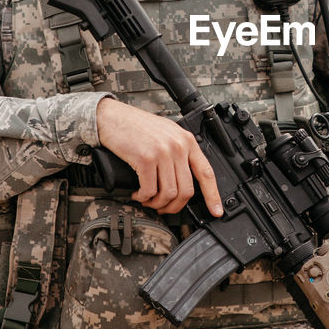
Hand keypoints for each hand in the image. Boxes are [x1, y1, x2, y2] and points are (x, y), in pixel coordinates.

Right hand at [96, 98, 221, 215]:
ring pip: (169, 193)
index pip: (206, 173)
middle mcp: (178, 146)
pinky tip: (138, 194)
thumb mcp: (167, 134)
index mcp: (187, 141)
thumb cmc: (138, 127)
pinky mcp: (145, 159)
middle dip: (175, 206)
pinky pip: (150, 190)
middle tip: (164, 208)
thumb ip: (179, 152)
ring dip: (158, 203)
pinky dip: (144, 197)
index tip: (216, 211)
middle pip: (186, 190)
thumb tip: (184, 179)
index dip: (213, 196)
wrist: (113, 117)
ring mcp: (163, 152)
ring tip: (148, 200)